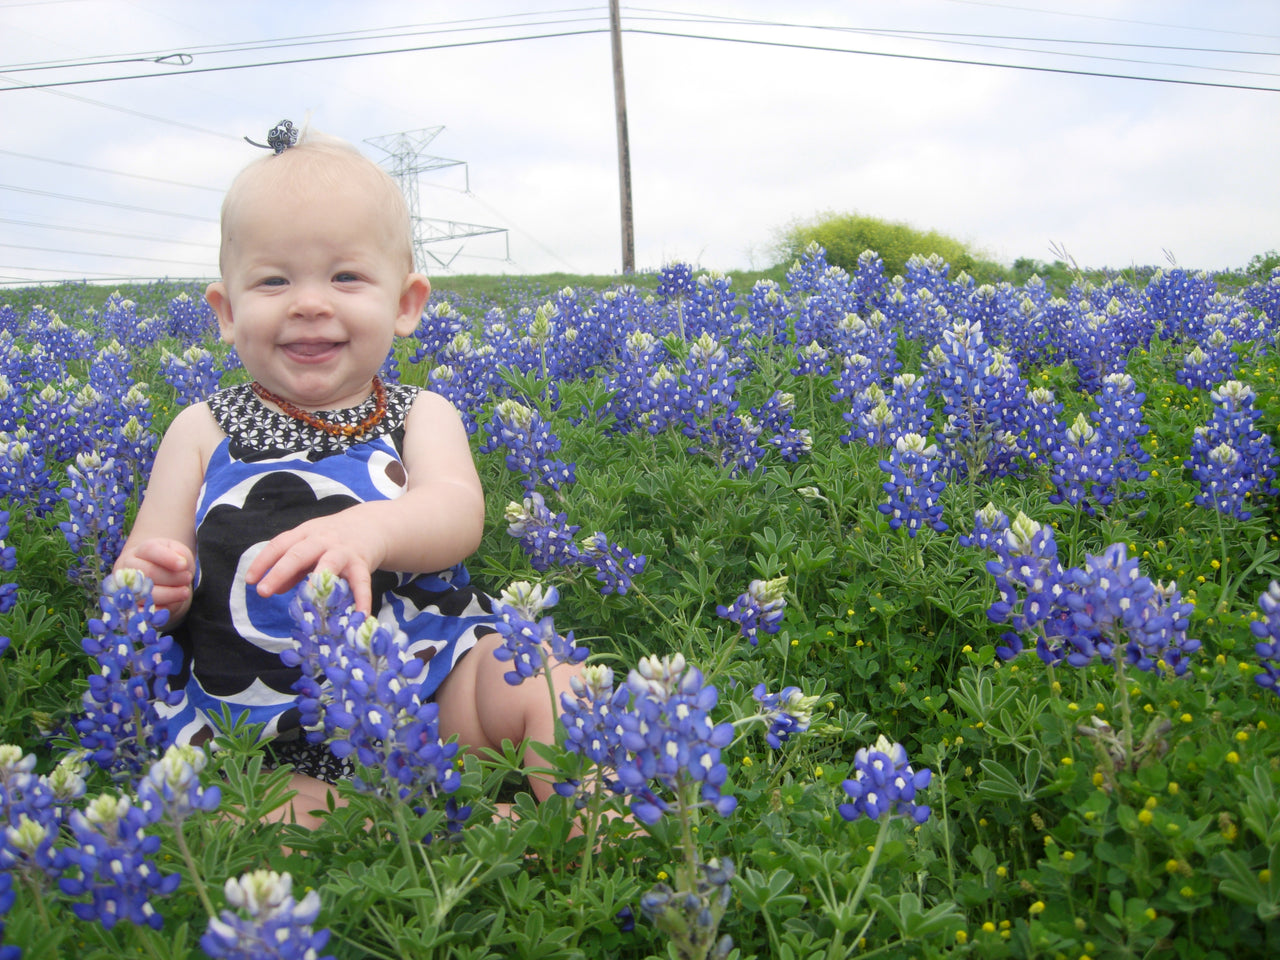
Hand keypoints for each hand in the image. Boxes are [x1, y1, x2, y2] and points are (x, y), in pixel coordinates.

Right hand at [114, 538, 194, 620]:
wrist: (156, 578)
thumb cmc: (168, 563)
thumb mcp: (177, 552)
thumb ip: (181, 554)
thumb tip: (182, 564)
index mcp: (140, 551)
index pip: (150, 550)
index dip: (167, 558)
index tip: (183, 565)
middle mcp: (128, 568)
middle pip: (149, 572)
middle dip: (172, 578)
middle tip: (187, 578)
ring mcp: (126, 587)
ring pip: (146, 593)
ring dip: (169, 594)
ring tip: (185, 592)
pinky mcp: (130, 606)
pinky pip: (143, 611)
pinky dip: (159, 610)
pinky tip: (172, 604)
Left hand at [245, 508, 384, 613]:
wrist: (373, 525)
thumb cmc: (334, 539)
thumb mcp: (310, 546)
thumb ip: (292, 568)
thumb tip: (273, 589)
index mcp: (305, 533)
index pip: (280, 544)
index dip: (263, 561)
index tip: (250, 580)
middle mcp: (322, 539)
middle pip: (298, 554)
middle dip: (279, 572)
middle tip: (263, 592)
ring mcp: (343, 551)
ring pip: (328, 564)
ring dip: (316, 582)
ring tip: (306, 600)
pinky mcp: (362, 563)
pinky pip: (360, 582)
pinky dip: (361, 599)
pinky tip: (359, 615)